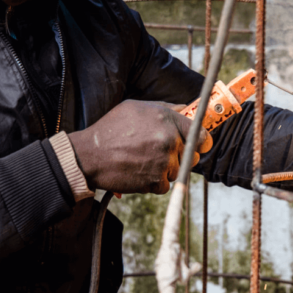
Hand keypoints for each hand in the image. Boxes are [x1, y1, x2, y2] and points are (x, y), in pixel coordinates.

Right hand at [66, 100, 212, 194]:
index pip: (201, 134)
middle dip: (182, 156)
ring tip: (144, 161)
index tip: (201, 145)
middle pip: (192, 155)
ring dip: (166, 169)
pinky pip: (165, 184)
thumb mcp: (136, 107)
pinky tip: (140, 172)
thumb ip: (165, 107)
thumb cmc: (110, 128)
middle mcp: (169, 140)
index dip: (203, 141)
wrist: (89, 155)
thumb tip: (186, 108)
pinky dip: (155, 182)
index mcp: (167, 119)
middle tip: (164, 154)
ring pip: (178, 170)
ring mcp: (163, 162)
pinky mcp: (155, 181)